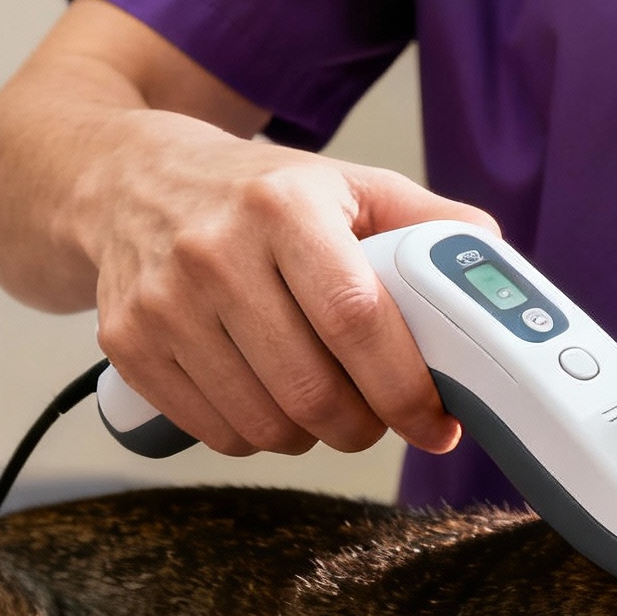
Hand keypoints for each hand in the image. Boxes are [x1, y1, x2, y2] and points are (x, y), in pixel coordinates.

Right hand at [81, 112, 494, 457]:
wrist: (127, 180)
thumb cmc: (253, 192)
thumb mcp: (344, 182)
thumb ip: (424, 223)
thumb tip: (489, 262)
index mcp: (281, 206)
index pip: (356, 320)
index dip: (405, 388)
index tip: (434, 420)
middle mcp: (214, 251)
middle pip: (312, 390)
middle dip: (363, 426)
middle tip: (378, 416)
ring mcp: (164, 302)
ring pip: (266, 424)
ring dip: (311, 435)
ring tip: (321, 402)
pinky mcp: (129, 344)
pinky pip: (217, 432)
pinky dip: (257, 434)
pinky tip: (265, 397)